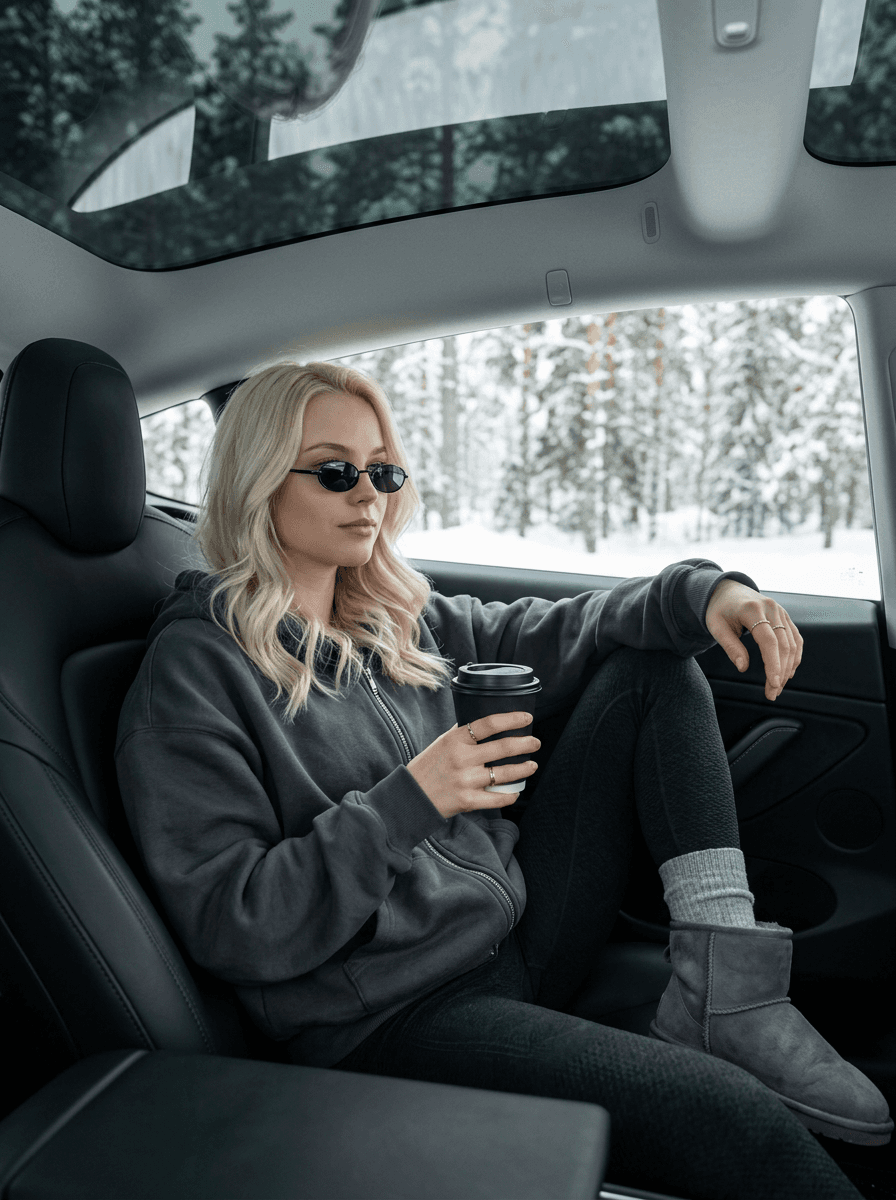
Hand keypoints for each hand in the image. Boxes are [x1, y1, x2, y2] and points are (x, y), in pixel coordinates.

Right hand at [406, 711, 540, 818]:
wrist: (410, 796)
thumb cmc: (427, 767)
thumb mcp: (441, 743)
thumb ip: (462, 735)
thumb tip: (486, 725)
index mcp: (455, 740)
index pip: (488, 724)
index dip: (511, 719)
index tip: (527, 718)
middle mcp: (462, 758)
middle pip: (502, 747)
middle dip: (525, 743)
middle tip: (536, 742)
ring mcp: (465, 780)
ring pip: (504, 773)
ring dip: (523, 768)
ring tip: (532, 765)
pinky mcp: (467, 801)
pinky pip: (497, 798)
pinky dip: (510, 795)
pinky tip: (516, 791)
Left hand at [705, 579, 802, 701]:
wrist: (727, 590)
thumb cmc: (719, 610)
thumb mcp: (716, 627)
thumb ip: (730, 647)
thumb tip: (743, 668)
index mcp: (752, 610)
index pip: (769, 641)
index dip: (773, 664)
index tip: (773, 684)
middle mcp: (771, 608)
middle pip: (783, 645)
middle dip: (780, 672)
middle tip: (772, 694)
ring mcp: (781, 611)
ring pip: (792, 644)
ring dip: (788, 668)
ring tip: (777, 688)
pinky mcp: (785, 617)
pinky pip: (795, 639)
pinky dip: (794, 657)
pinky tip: (787, 673)